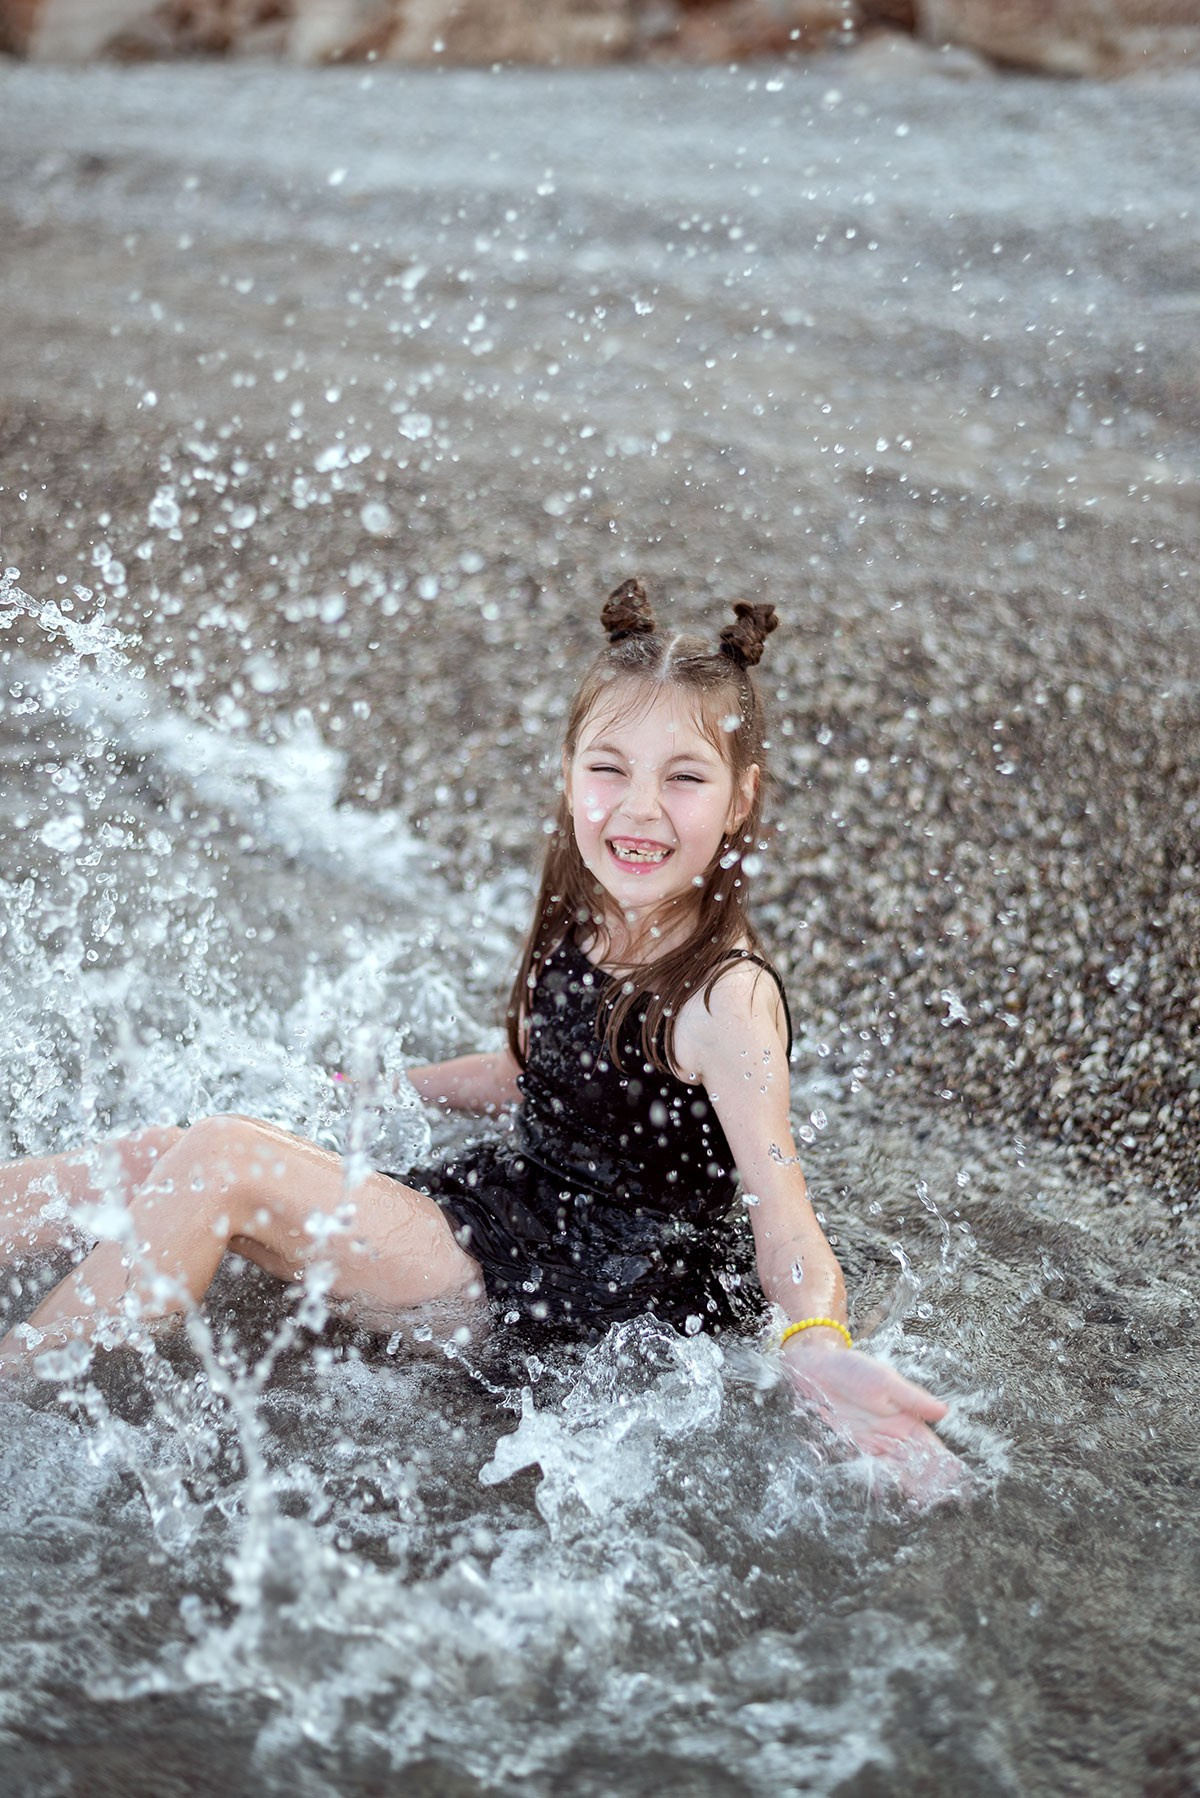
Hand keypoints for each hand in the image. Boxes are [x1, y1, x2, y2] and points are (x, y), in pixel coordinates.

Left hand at [782, 1337, 969, 1504]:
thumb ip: (913, 1398)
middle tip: (944, 1500)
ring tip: (923, 1503)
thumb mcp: (885, 1380)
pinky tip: (888, 1495)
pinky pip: (869, 1470)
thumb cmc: (852, 1368)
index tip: (958, 1480)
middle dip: (930, 1482)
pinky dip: (879, 1483)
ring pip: (895, 1471)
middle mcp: (891, 1436)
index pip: (929, 1447)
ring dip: (909, 1487)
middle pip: (915, 1464)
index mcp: (905, 1419)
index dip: (944, 1463)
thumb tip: (945, 1412)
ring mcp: (871, 1445)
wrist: (814, 1368)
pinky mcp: (851, 1449)